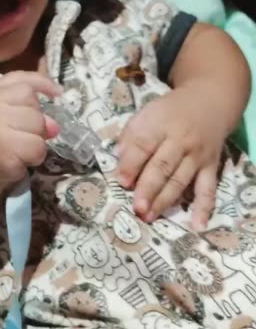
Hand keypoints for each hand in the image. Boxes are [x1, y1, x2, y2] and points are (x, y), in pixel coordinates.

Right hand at [0, 72, 60, 193]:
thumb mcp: (5, 116)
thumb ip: (29, 110)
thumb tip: (54, 126)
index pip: (22, 81)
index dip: (42, 84)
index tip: (57, 92)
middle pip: (34, 105)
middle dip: (37, 122)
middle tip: (22, 134)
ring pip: (39, 126)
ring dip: (37, 140)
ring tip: (21, 147)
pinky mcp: (5, 150)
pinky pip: (37, 147)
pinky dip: (35, 156)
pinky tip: (20, 159)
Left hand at [116, 84, 225, 229]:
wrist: (209, 102)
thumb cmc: (169, 113)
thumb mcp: (147, 113)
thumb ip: (131, 137)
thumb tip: (118, 161)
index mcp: (160, 124)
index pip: (143, 144)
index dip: (131, 163)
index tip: (120, 181)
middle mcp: (180, 140)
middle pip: (162, 166)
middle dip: (148, 188)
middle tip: (136, 207)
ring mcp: (197, 156)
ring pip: (180, 180)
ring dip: (165, 200)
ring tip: (149, 217)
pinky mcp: (211, 167)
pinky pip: (208, 189)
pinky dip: (204, 208)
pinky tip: (197, 225)